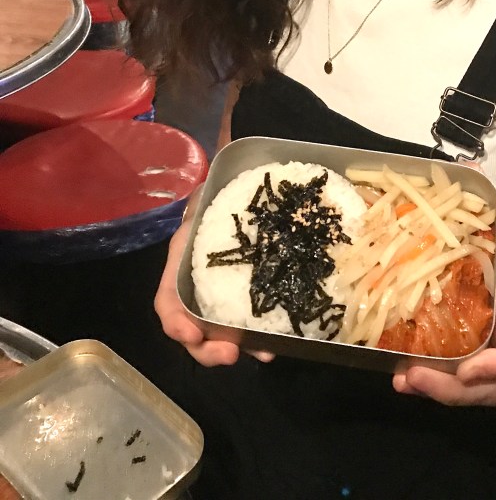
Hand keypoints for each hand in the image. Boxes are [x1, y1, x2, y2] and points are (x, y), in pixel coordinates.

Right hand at [154, 186, 274, 366]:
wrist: (226, 209)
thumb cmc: (211, 209)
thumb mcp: (201, 207)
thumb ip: (201, 205)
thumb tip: (208, 192)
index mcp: (179, 271)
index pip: (168, 303)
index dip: (176, 323)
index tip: (192, 335)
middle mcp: (195, 293)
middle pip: (192, 333)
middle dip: (208, 350)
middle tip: (230, 354)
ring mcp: (217, 303)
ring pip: (218, 338)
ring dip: (237, 350)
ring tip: (263, 354)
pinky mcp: (241, 304)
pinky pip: (245, 329)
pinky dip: (257, 340)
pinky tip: (275, 345)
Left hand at [392, 199, 495, 406]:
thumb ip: (490, 195)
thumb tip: (465, 166)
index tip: (468, 367)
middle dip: (455, 392)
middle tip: (413, 377)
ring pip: (479, 391)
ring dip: (440, 392)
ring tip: (401, 380)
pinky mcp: (481, 347)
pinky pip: (462, 374)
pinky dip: (435, 377)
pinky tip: (401, 368)